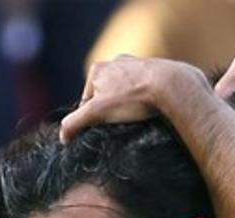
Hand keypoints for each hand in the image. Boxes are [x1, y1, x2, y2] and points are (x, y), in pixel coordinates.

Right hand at [60, 56, 208, 142]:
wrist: (172, 86)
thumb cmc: (133, 98)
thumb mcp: (98, 112)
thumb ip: (75, 123)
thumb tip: (62, 136)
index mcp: (98, 69)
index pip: (87, 101)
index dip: (95, 118)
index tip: (108, 126)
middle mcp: (116, 62)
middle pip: (106, 96)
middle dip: (113, 111)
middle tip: (124, 122)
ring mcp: (136, 65)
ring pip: (125, 93)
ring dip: (129, 106)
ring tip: (138, 116)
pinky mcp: (155, 71)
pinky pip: (143, 90)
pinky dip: (144, 101)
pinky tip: (150, 109)